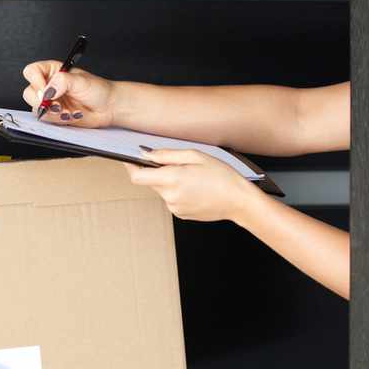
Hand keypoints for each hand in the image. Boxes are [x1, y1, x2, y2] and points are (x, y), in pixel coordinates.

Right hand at [21, 60, 116, 127]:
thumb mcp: (81, 81)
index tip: (45, 91)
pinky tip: (71, 115)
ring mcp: (50, 101)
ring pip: (36, 109)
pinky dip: (58, 120)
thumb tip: (48, 90)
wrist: (107, 107)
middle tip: (57, 105)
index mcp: (52, 71)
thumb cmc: (98, 89)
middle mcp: (48, 85)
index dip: (35, 81)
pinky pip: (46, 119)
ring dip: (52, 113)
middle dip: (43, 102)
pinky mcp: (53, 114)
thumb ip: (63, 82)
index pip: (32, 72)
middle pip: (29, 93)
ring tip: (69, 110)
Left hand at [125, 148, 261, 222]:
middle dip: (157, 171)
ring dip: (169, 182)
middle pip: (150, 182)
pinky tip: (194, 189)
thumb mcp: (196, 156)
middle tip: (178, 165)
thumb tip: (147, 154)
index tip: (129, 160)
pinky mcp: (179, 214)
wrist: (238, 201)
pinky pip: (171, 199)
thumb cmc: (222, 176)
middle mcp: (170, 196)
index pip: (138, 176)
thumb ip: (167, 155)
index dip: (130, 167)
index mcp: (172, 179)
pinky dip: (177, 192)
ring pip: (161, 190)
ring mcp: (174, 207)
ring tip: (192, 178)